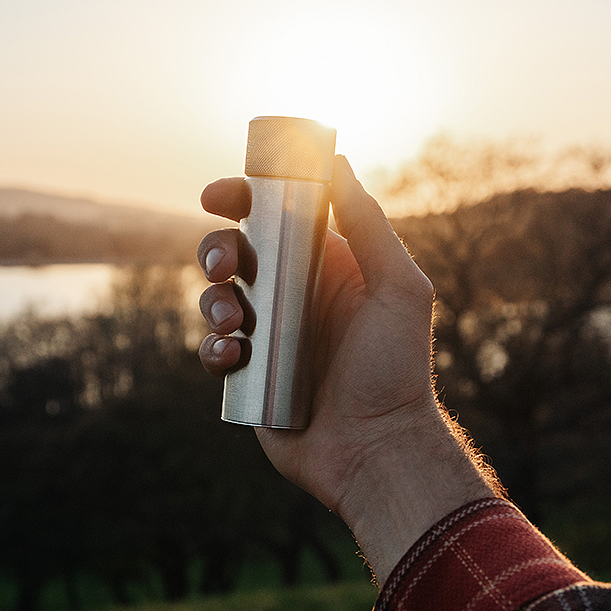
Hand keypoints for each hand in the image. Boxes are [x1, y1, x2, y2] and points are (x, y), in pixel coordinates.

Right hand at [198, 156, 494, 582]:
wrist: (377, 450)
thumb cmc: (396, 370)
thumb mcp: (398, 287)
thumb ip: (368, 224)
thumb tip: (337, 161)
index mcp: (326, 266)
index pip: (275, 218)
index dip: (240, 199)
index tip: (217, 195)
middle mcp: (292, 296)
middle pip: (234, 253)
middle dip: (217, 250)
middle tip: (227, 267)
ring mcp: (267, 337)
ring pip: (215, 300)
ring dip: (212, 301)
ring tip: (235, 323)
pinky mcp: (248, 377)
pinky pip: (212, 351)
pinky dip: (212, 349)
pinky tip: (233, 358)